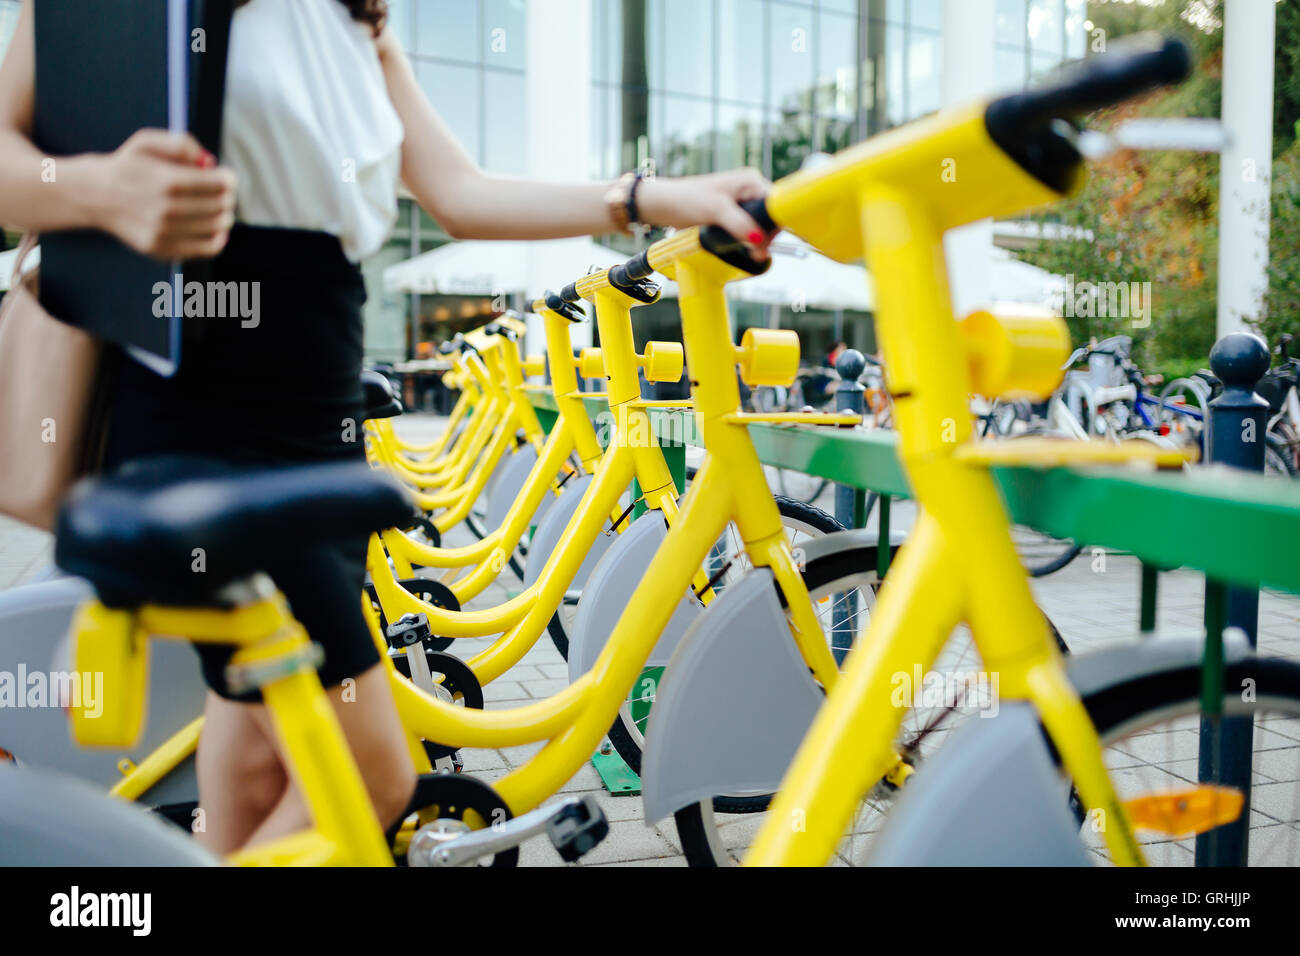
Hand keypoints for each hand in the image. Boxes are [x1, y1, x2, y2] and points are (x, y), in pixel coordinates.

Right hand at [89, 129, 236, 260]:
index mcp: (168, 181)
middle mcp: (167, 209)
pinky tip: (216, 230)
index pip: (220, 185)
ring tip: (217, 208)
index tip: (226, 178)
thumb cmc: (128, 166)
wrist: (95, 195)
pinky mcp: (162, 249)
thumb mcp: (147, 141)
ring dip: (224, 216)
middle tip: (221, 193)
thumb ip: (182, 144)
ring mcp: (165, 232)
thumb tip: (210, 163)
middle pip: (221, 206)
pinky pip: (206, 249)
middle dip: (226, 197)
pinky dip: (218, 240)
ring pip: (218, 227)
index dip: (229, 180)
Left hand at [635, 167, 772, 258]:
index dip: (775, 223)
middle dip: (765, 234)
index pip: (776, 203)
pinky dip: (747, 239)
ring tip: (749, 250)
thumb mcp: (716, 210)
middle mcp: (750, 189)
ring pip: (760, 225)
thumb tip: (759, 240)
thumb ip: (739, 224)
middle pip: (770, 216)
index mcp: (751, 181)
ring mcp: (742, 203)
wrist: (666, 205)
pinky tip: (743, 246)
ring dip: (756, 239)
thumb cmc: (687, 199)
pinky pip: (749, 229)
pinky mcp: (734, 215)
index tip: (766, 241)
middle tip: (755, 250)